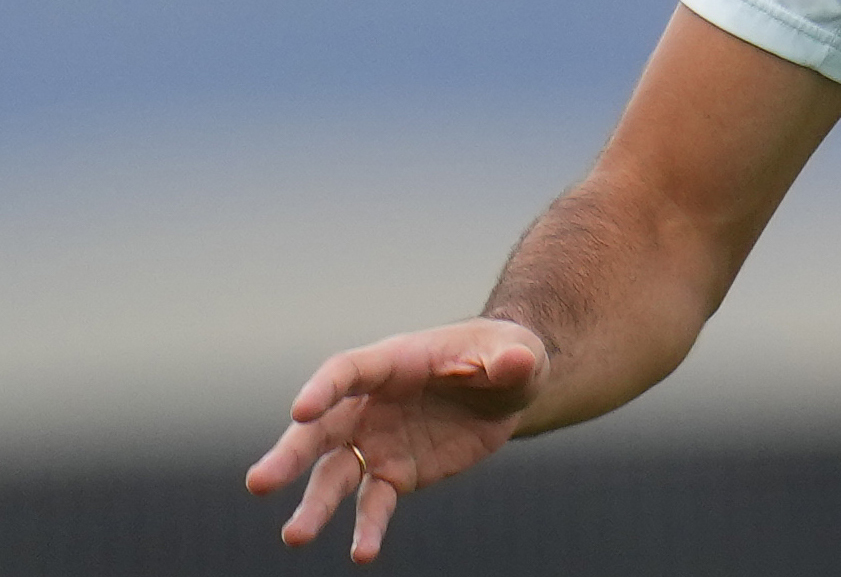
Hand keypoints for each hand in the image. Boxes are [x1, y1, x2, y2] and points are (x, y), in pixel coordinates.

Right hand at [244, 318, 548, 561]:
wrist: (507, 388)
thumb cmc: (505, 355)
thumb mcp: (517, 351)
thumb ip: (511, 358)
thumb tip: (514, 364)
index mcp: (393, 362)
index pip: (346, 371)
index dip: (323, 389)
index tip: (299, 411)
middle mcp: (372, 404)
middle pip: (321, 430)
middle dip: (290, 455)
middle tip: (259, 483)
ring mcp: (378, 442)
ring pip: (335, 475)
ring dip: (315, 505)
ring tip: (295, 536)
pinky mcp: (396, 474)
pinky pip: (374, 504)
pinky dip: (368, 528)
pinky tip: (362, 554)